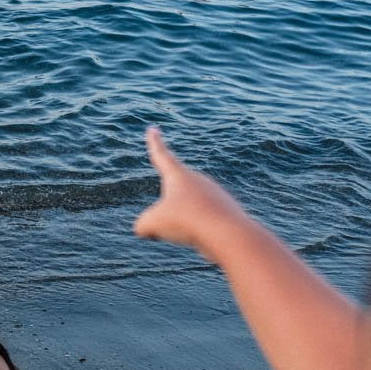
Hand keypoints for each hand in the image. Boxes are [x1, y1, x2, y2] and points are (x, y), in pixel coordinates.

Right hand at [133, 127, 249, 257]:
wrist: (227, 234)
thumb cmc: (186, 221)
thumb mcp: (151, 223)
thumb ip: (143, 224)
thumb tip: (145, 229)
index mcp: (178, 175)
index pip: (162, 155)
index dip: (154, 143)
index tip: (153, 129)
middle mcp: (197, 180)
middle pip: (171, 195)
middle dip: (166, 211)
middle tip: (165, 226)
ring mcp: (214, 194)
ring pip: (186, 213)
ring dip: (181, 226)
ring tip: (187, 234)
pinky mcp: (225, 211)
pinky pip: (203, 224)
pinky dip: (197, 233)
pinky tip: (204, 240)